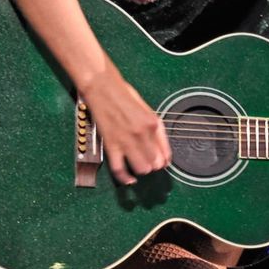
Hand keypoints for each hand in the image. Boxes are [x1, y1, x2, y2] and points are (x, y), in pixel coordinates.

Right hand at [79, 59, 171, 185]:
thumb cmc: (124, 95)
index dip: (163, 161)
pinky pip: (120, 170)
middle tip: (147, 162)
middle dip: (153, 165)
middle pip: (155, 164)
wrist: (103, 88)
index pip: (165, 153)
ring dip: (140, 170)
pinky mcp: (111, 145)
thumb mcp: (147, 110)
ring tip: (137, 164)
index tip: (161, 163)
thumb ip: (155, 129)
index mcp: (154, 123)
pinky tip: (128, 180)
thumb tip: (161, 150)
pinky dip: (125, 178)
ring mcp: (127, 141)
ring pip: (141, 169)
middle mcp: (143, 134)